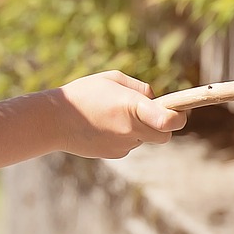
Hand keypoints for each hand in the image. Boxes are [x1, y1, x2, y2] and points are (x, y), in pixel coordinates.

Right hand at [51, 70, 187, 157]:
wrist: (53, 121)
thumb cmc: (83, 93)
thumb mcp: (113, 79)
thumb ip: (140, 89)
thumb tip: (156, 100)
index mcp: (132, 107)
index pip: (169, 121)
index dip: (179, 116)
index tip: (178, 110)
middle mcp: (130, 129)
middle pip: (165, 136)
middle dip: (165, 125)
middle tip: (152, 111)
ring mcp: (122, 145)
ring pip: (145, 139)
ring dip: (140, 128)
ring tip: (115, 114)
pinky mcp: (114, 154)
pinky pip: (129, 144)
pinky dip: (124, 136)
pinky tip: (104, 125)